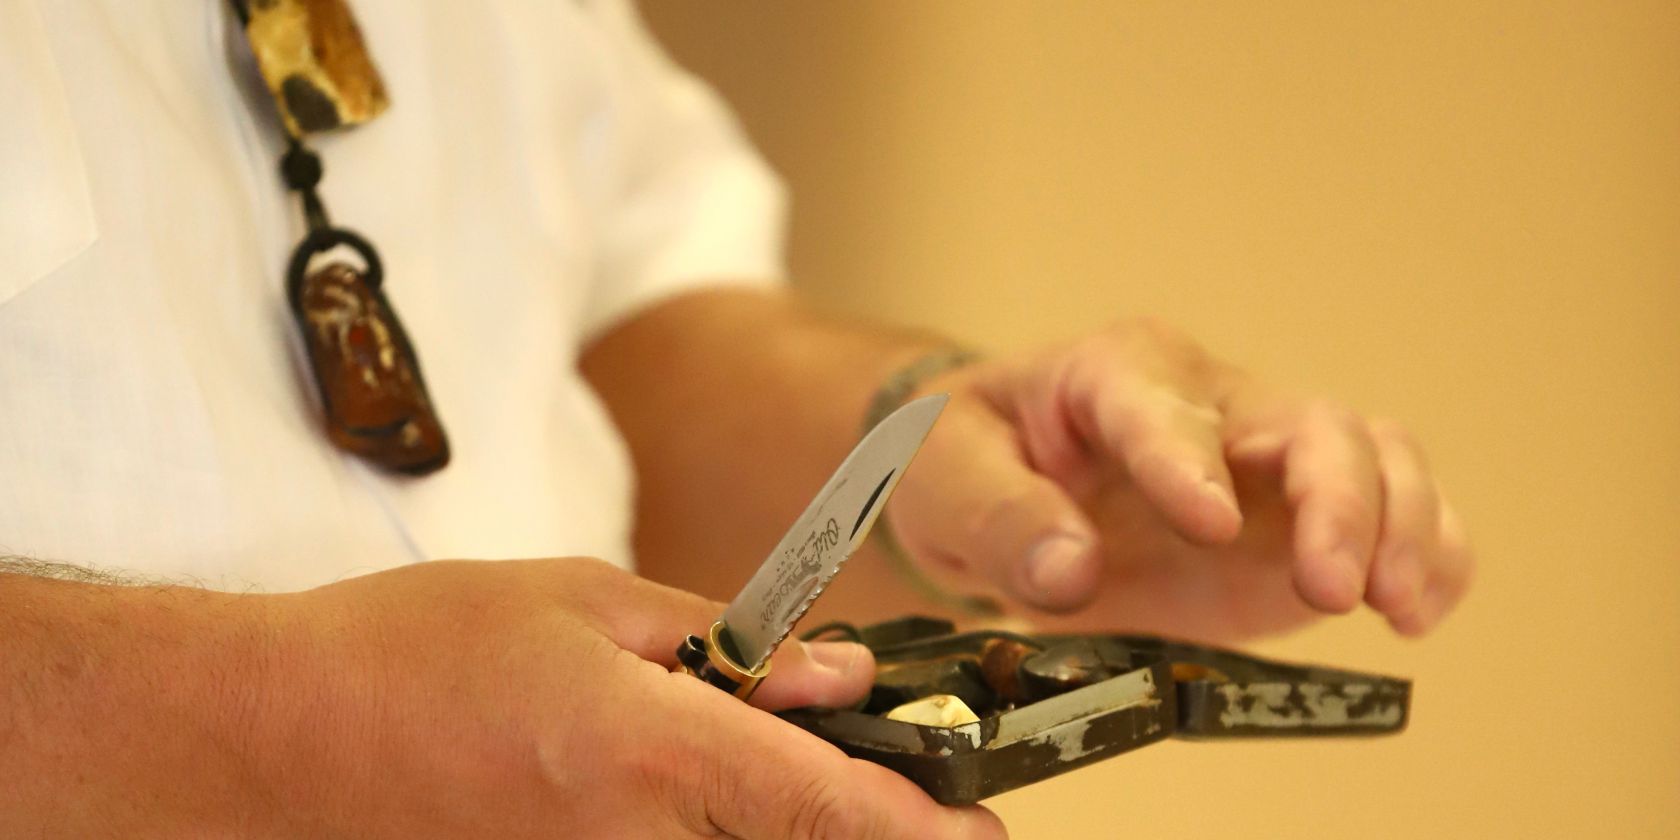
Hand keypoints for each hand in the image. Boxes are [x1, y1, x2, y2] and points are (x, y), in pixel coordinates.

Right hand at [258, 558, 1005, 838]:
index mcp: (652, 755)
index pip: (825, 811)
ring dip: (775, 826)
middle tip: (896, 785)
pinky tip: (688, 789)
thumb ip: (723, 644)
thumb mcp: (584, 603)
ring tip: (771, 764)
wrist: (278, 741)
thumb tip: (834, 675)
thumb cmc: (419, 651)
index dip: (922, 834)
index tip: (985, 839)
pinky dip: (706, 832)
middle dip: (857, 827)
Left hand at [887, 318, 1472, 640]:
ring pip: (1374, 456)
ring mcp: (1266, 459)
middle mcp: (1210, 400)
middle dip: (1337, 500)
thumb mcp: (943, 474)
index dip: (1188, 462)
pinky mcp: (1301, 520)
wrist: (992, 482)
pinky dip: (1427, 554)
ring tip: (1393, 605)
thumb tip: (1068, 570)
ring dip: (1401, 526)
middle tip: (1332, 587)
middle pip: (1309, 422)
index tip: (1209, 525)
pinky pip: (1395, 514)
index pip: (1162, 406)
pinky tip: (1416, 611)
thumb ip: (1000, 517)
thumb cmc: (964, 458)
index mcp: (1113, 372)